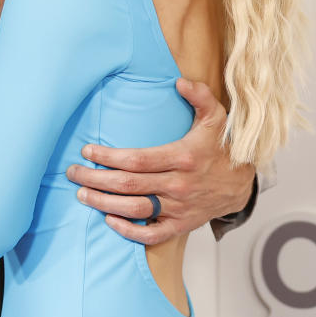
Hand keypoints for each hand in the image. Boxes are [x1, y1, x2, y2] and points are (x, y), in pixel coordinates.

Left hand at [66, 78, 255, 243]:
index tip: (87, 151)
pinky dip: (129, 231)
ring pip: (134, 209)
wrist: (243, 185)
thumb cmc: (223, 148)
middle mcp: (178, 184)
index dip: (109, 157)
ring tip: (82, 194)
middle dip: (96, 179)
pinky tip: (109, 219)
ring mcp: (179, 207)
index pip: (137, 159)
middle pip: (128, 185)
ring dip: (104, 203)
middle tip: (73, 173)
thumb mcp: (217, 118)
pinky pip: (151, 234)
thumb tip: (179, 82)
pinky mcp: (181, 225)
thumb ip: (200, 96)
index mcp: (183, 157)